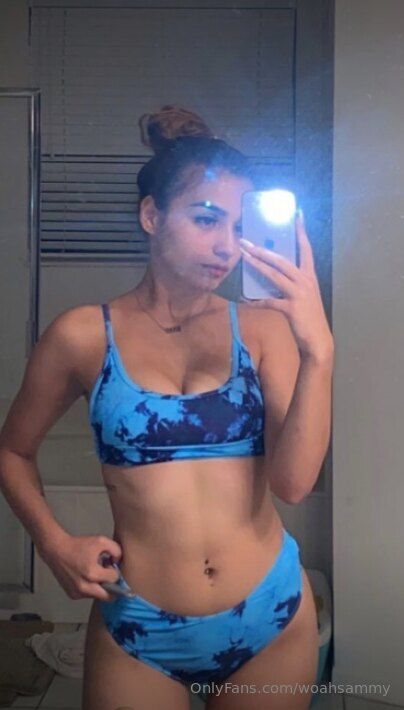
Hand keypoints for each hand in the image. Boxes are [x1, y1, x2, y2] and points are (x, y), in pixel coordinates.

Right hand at [41, 533, 122, 601]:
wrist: (56, 550)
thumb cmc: (78, 545)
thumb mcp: (101, 541)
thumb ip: (116, 550)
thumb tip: (117, 562)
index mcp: (92, 573)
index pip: (114, 579)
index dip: (114, 570)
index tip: (109, 564)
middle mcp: (84, 587)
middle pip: (109, 597)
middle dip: (112, 586)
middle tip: (108, 575)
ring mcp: (78, 593)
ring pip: (98, 596)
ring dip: (101, 587)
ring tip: (94, 573)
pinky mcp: (72, 595)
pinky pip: (88, 595)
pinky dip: (91, 588)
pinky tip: (86, 576)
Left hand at [239, 211, 333, 360]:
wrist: (318, 340)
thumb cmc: (308, 317)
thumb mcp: (303, 296)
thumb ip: (290, 284)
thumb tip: (271, 275)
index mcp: (310, 276)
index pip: (306, 249)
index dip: (301, 231)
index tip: (296, 214)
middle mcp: (306, 281)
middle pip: (282, 260)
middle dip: (263, 249)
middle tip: (247, 241)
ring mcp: (299, 294)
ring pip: (275, 275)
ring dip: (257, 265)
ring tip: (244, 256)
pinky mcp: (291, 308)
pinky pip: (269, 302)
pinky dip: (255, 301)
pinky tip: (244, 299)